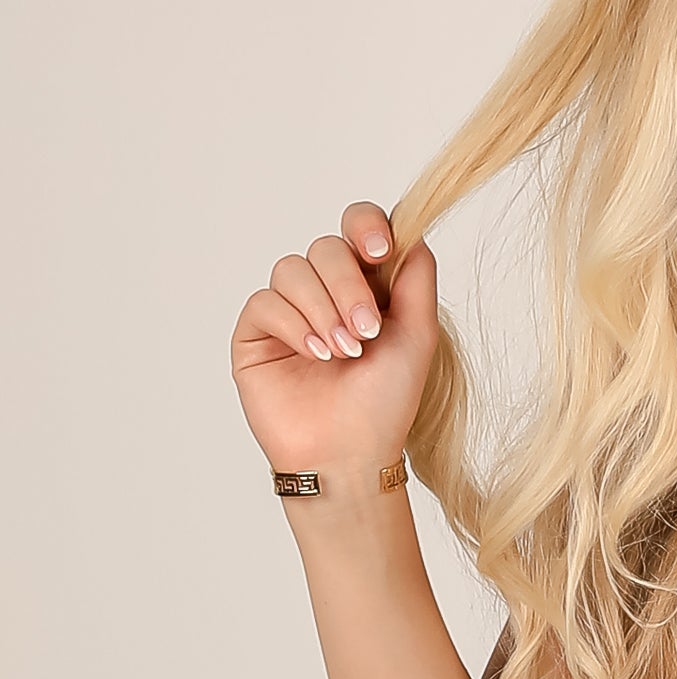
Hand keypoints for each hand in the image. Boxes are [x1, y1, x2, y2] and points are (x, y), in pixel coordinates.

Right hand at [231, 201, 437, 481]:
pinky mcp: (257, 331)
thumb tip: (414, 230)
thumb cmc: (385, 402)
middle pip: (326, 247)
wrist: (350, 453)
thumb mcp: (418, 335)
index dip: (365, 226)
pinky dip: (294, 325)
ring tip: (343, 353)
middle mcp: (325, 291)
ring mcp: (288, 309)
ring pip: (293, 269)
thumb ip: (417, 278)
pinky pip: (266, 301)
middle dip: (348, 286)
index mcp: (366, 285)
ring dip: (323, 309)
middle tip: (366, 333)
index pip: (357, 227)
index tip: (380, 252)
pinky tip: (315, 355)